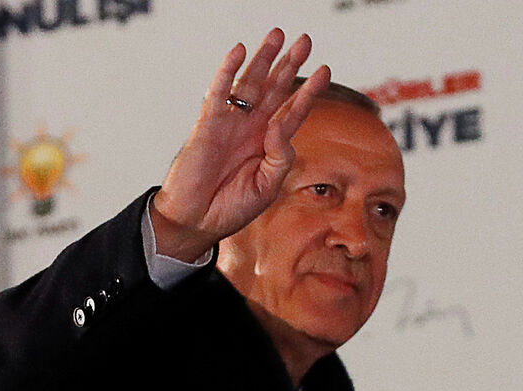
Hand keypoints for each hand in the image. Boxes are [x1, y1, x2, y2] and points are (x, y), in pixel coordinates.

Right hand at [150, 29, 330, 260]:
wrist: (196, 221)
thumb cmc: (231, 207)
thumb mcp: (267, 187)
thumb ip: (280, 157)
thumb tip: (281, 126)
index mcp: (267, 145)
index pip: (293, 112)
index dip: (309, 92)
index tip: (326, 70)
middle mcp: (251, 129)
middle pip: (274, 89)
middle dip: (290, 64)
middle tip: (305, 41)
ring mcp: (230, 124)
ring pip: (250, 84)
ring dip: (264, 59)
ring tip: (278, 35)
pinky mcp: (208, 124)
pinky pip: (219, 93)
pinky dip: (228, 71)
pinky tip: (240, 51)